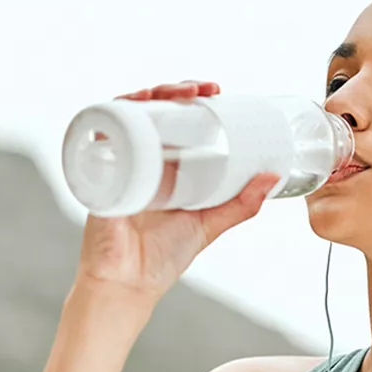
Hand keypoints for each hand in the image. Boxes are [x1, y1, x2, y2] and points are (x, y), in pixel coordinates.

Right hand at [76, 80, 279, 302]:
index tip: (216, 90)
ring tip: (174, 93)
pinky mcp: (99, 174)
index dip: (192, 100)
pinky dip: (111, 116)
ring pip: (126, 114)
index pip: (175, 121)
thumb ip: (242, 204)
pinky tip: (130, 106)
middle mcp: (141, 160)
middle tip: (203, 89)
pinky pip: (99, 136)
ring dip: (147, 96)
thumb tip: (273, 177)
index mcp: (166, 168)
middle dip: (174, 90)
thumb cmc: (163, 257)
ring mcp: (119, 164)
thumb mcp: (210, 224)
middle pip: (151, 111)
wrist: (129, 283)